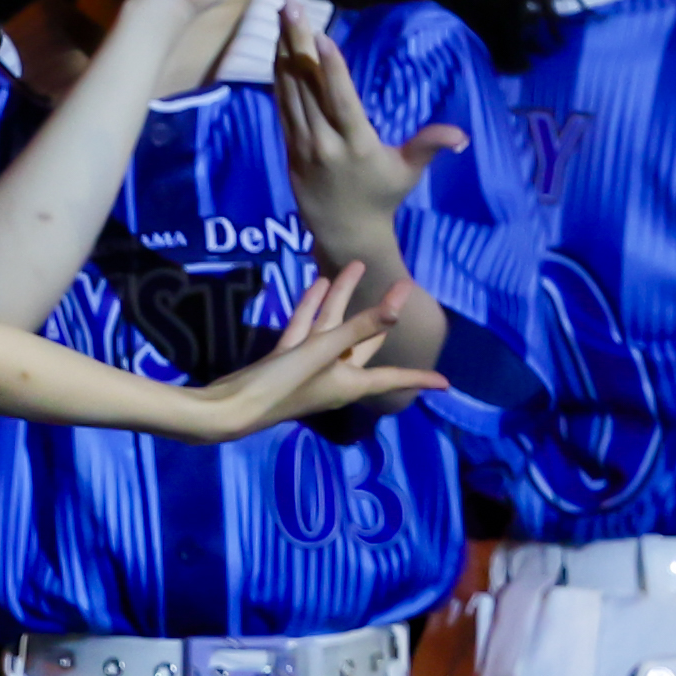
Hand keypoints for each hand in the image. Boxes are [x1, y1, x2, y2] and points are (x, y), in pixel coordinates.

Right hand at [181, 264, 447, 438]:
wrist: (230, 408)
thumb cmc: (282, 386)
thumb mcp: (322, 353)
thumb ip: (357, 328)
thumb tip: (395, 308)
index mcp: (350, 382)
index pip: (393, 378)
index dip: (419, 378)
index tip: (445, 383)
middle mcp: (334, 376)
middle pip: (364, 340)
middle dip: (380, 314)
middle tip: (402, 286)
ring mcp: (309, 368)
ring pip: (332, 328)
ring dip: (342, 299)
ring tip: (353, 267)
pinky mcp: (285, 360)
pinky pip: (305, 328)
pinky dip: (311, 307)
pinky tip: (317, 283)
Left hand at [275, 9, 462, 238]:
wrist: (344, 231)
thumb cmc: (382, 195)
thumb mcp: (409, 171)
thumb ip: (430, 146)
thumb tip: (461, 136)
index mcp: (358, 145)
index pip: (341, 102)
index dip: (330, 68)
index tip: (319, 36)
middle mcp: (326, 143)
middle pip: (308, 87)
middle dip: (296, 44)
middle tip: (288, 7)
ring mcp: (302, 145)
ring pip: (289, 93)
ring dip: (282, 53)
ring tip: (280, 18)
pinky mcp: (289, 148)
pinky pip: (282, 107)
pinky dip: (279, 78)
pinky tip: (277, 52)